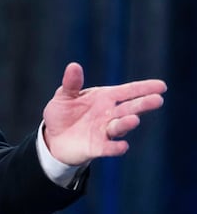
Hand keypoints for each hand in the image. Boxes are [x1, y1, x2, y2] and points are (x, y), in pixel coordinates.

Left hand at [42, 62, 165, 165]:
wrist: (53, 137)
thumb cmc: (63, 113)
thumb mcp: (64, 96)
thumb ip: (71, 83)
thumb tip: (73, 66)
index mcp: (105, 98)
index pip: (128, 91)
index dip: (144, 88)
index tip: (161, 86)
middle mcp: (109, 114)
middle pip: (129, 108)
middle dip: (143, 104)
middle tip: (157, 100)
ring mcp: (104, 131)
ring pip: (120, 126)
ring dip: (127, 123)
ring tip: (134, 119)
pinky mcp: (97, 147)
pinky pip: (108, 147)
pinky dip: (115, 147)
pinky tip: (122, 146)